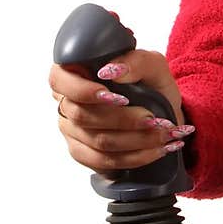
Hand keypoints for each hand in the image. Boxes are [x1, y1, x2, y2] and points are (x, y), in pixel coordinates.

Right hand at [49, 49, 190, 174]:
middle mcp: (67, 102)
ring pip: (98, 141)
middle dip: (124, 120)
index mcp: (74, 72)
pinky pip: (104, 162)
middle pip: (83, 116)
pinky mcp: (84, 154)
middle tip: (153, 119)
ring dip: (136, 140)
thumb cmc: (152, 85)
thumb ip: (136, 61)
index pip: (59, 80)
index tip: (115, 96)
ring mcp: (73, 131)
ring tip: (163, 134)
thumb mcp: (153, 65)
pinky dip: (135, 157)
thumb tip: (112, 70)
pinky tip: (156, 150)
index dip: (83, 90)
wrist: (163, 112)